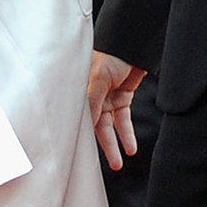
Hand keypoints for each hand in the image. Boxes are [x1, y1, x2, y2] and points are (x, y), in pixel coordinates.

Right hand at [87, 51, 144, 171]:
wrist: (132, 41)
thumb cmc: (110, 53)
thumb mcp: (96, 77)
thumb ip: (91, 101)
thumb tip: (85, 126)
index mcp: (77, 90)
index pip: (75, 118)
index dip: (76, 136)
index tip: (76, 156)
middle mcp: (89, 95)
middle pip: (92, 127)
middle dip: (99, 147)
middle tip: (102, 166)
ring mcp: (105, 97)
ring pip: (109, 127)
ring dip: (114, 145)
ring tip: (118, 163)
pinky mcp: (121, 97)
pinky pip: (123, 120)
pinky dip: (127, 134)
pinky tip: (130, 147)